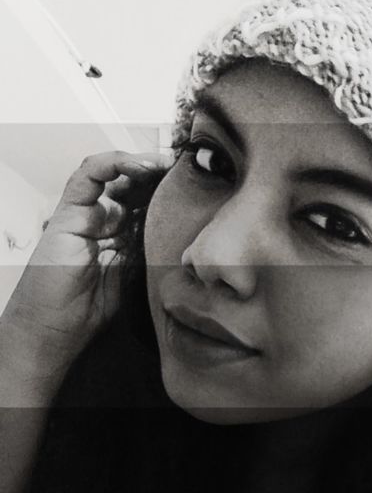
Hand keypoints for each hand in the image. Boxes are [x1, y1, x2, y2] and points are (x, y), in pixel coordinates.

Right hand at [2, 150, 173, 378]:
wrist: (55, 329)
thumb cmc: (90, 311)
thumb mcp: (136, 278)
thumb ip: (152, 254)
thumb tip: (186, 239)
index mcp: (121, 235)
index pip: (147, 201)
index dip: (169, 191)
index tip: (196, 187)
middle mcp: (104, 220)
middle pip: (134, 183)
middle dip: (161, 173)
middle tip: (187, 169)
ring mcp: (86, 214)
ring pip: (114, 174)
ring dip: (142, 163)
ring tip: (166, 164)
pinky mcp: (68, 213)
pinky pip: (88, 176)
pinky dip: (113, 164)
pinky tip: (140, 167)